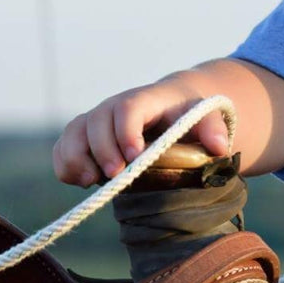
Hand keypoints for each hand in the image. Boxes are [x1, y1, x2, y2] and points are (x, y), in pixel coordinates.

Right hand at [53, 79, 229, 186]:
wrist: (172, 110)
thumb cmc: (190, 116)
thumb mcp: (208, 117)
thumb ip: (214, 127)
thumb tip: (219, 146)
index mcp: (147, 100)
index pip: (129, 108)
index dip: (126, 130)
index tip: (135, 156)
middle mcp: (116, 107)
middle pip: (97, 120)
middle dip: (102, 150)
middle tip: (116, 176)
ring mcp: (98, 122)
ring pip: (74, 132)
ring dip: (76, 158)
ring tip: (90, 182)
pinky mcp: (85, 139)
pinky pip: (64, 148)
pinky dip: (65, 165)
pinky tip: (81, 182)